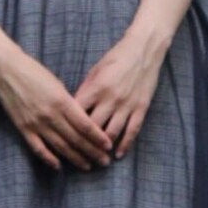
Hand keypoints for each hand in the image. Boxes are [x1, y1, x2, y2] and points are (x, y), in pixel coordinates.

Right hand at [0, 49, 111, 171]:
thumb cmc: (34, 72)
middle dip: (92, 151)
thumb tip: (81, 119)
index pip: (85, 125)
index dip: (98, 138)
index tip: (108, 146)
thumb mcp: (57, 84)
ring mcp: (36, 123)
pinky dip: (49, 159)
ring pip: (60, 146)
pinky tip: (58, 166)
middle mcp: (51, 115)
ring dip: (75, 158)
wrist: (7, 70)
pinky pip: (38, 148)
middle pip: (76, 138)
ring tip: (88, 166)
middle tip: (104, 161)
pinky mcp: (23, 128)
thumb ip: (69, 103)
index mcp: (62, 101)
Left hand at [75, 32, 163, 158]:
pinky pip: (132, 131)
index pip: (78, 113)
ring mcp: (127, 105)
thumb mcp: (95, 71)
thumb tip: (74, 109)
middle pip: (94, 128)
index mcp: (96, 88)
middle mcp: (111, 99)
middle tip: (78, 154)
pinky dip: (125, 145)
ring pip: (112, 133)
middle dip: (85, 143)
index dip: (70, 127)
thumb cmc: (116, 58)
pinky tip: (118, 154)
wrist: (143, 50)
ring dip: (103, 148)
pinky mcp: (141, 108)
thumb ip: (85, 91)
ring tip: (96, 158)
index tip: (64, 138)